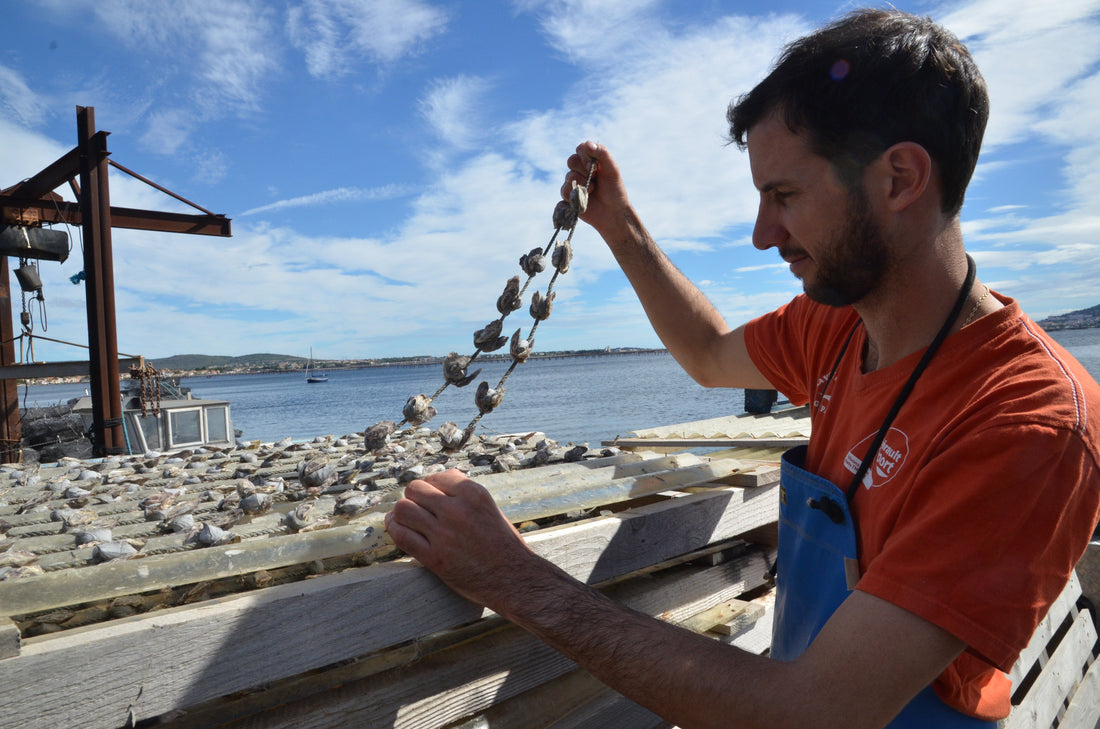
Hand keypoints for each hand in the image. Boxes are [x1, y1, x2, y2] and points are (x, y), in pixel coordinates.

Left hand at [385, 469, 539, 612]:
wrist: (513, 579)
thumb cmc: (503, 543)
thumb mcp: (490, 507)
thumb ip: (465, 491)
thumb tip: (443, 475)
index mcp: (474, 494)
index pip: (436, 476)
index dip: (432, 486)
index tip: (432, 497)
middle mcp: (457, 510)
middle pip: (414, 489)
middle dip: (414, 497)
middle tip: (419, 508)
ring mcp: (444, 534)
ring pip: (403, 509)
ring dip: (402, 513)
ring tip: (406, 519)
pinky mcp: (434, 558)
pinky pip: (401, 536)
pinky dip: (395, 530)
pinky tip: (398, 529)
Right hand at [563, 141, 632, 236]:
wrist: (612, 213)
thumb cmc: (615, 190)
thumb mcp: (612, 170)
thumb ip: (602, 154)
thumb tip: (588, 144)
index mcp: (591, 160)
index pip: (580, 149)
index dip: (585, 157)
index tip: (595, 168)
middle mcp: (581, 169)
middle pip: (571, 161)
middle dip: (583, 170)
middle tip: (595, 179)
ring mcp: (574, 182)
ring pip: (568, 177)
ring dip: (581, 184)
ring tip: (593, 191)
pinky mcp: (569, 196)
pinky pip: (564, 191)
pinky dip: (574, 195)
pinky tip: (584, 199)